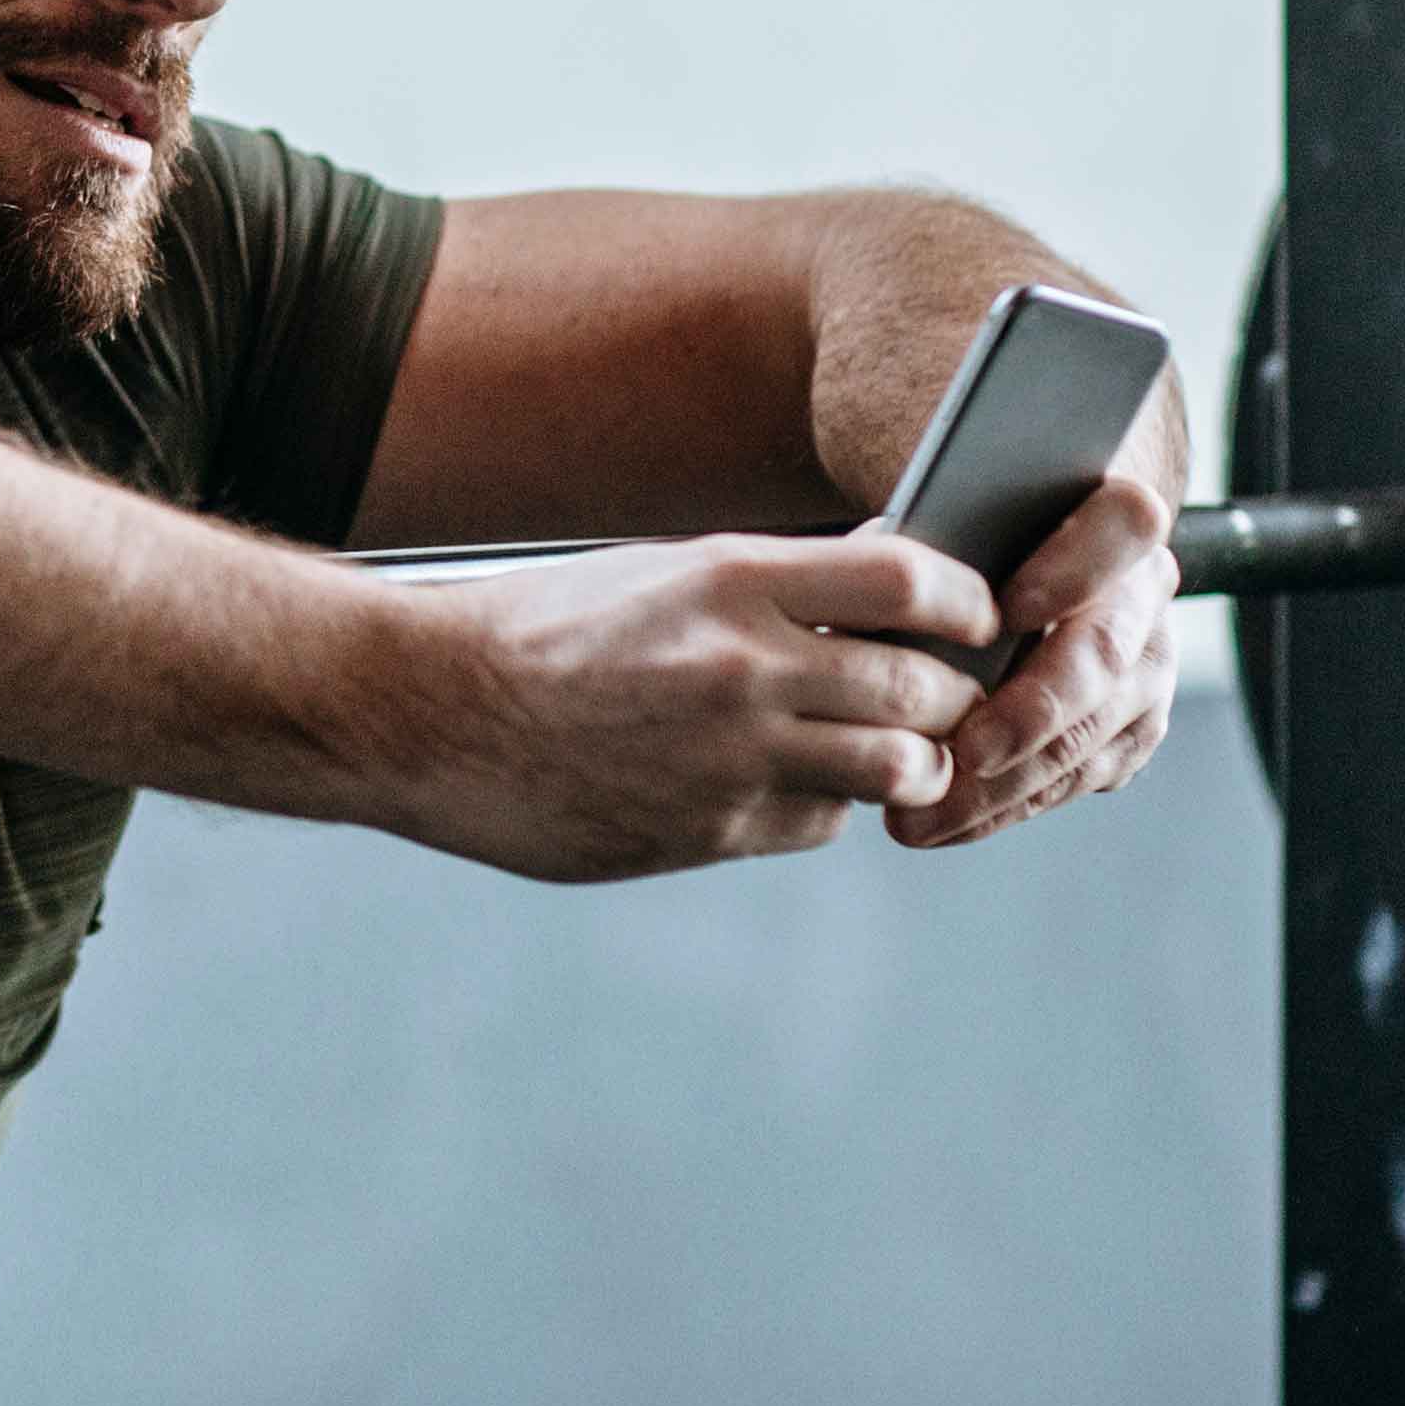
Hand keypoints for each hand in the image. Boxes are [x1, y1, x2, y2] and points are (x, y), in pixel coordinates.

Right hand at [410, 531, 997, 882]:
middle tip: (947, 694)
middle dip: (953, 695)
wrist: (431, 712)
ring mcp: (730, 757)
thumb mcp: (664, 575)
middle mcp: (744, 667)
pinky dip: (829, 805)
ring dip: (912, 762)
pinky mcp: (709, 830)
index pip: (910, 580)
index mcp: (732, 579)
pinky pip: (822, 823)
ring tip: (893, 750)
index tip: (973, 618)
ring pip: (897, 767)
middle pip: (924, 686)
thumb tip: (892, 589)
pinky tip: (790, 782)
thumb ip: (775, 589)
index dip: (965, 603)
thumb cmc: (549, 629)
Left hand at [885, 475, 1180, 847]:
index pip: (1124, 525)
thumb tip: (865, 622)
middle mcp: (1145, 601)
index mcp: (1112, 521)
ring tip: (918, 817)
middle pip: (1104, 657)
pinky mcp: (1128, 739)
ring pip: (1090, 740)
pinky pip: (1073, 783)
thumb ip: (923, 559)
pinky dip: (1003, 808)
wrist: (1007, 576)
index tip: (1006, 610)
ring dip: (1002, 788)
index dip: (1072, 570)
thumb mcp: (932, 535)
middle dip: (1031, 713)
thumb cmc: (960, 545)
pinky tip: (941, 823)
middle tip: (963, 752)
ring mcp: (1147, 677)